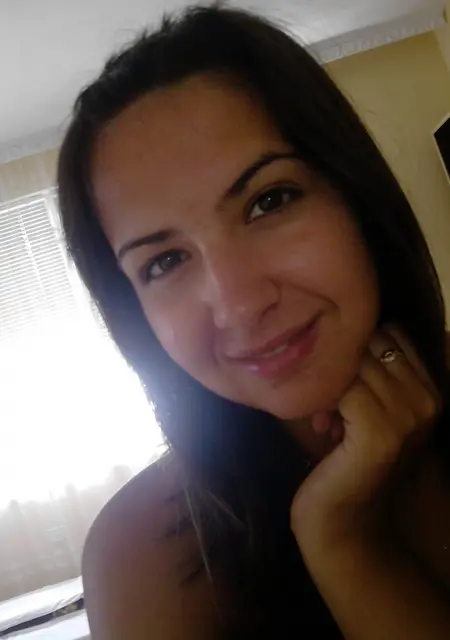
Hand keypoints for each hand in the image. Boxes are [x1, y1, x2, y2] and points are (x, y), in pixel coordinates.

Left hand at [291, 326, 440, 556]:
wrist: (344, 519)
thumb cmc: (349, 458)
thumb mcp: (368, 408)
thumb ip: (371, 371)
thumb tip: (346, 326)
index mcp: (431, 388)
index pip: (391, 332)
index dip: (358, 349)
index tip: (346, 381)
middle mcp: (428, 398)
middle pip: (369, 342)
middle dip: (341, 363)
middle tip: (331, 401)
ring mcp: (408, 415)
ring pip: (352, 362)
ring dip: (329, 384)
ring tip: (327, 417)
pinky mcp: (381, 432)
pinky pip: (341, 387)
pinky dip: (323, 401)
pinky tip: (324, 427)